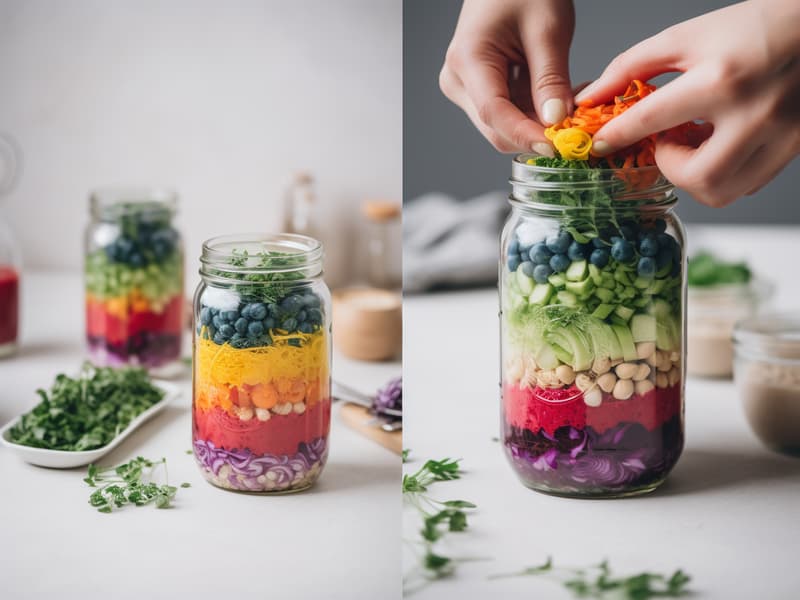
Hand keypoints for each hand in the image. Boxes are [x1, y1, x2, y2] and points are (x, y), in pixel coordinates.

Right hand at [439, 0, 574, 153]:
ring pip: (504, 126)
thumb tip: (556, 122)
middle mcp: (458, 80)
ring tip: (575, 108)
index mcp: (467, 60)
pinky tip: (561, 100)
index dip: (527, 136)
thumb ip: (551, 79)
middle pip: (497, 128)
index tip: (559, 146)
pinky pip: (509, 114)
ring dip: (540, 125)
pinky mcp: (479, 89)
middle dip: (536, 133)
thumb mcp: (547, 29)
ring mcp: (466, 87)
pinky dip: (537, 113)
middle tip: (577, 131)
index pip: (495, 114)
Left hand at [576, 0, 799, 206]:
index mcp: (721, 80)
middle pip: (697, 178)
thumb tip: (592, 97)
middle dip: (669, 167)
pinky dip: (723, 174)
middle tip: (667, 143)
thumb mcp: (687, 37)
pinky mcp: (793, 148)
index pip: (652, 121)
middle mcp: (755, 114)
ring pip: (722, 192)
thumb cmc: (754, 27)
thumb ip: (632, 67)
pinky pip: (746, 185)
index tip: (602, 143)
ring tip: (694, 145)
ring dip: (695, 177)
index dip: (618, 136)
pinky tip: (720, 145)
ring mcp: (781, 136)